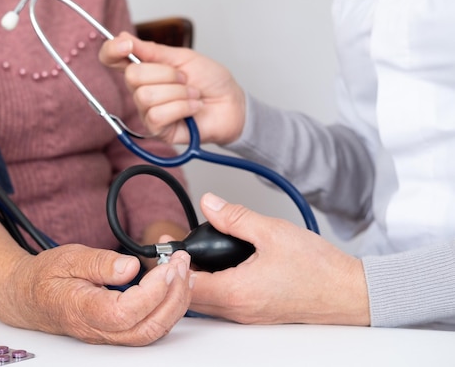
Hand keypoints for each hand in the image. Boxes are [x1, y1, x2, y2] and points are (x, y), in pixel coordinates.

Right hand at [0, 245, 193, 345]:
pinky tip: (173, 286)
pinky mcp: (116, 330)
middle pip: (147, 328)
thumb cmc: (44, 277)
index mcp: (82, 310)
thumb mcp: (68, 257)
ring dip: (175, 303)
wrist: (26, 297)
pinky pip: (148, 327)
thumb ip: (99, 262)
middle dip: (174, 296)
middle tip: (182, 264)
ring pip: (152, 332)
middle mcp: (98, 329)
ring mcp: (108, 334)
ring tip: (183, 271)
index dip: (153, 290)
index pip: (126, 312)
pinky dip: (167, 307)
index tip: (167, 264)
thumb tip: (130, 267)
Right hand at [99, 32, 245, 144]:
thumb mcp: (183, 57)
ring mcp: (147, 111)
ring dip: (178, 93)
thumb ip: (152, 50)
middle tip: (184, 78)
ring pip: (147, 96)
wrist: (231, 103)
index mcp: (145, 68)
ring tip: (193, 94)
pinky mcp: (157, 130)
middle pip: (133, 76)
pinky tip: (192, 108)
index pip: (112, 59)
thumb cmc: (210, 80)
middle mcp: (141, 89)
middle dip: (166, 74)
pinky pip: (158, 115)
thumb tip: (123, 37)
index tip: (125, 45)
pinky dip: (182, 108)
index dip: (111, 50)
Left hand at [187, 193, 369, 325]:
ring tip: (197, 250)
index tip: (170, 242)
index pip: (185, 284)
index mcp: (236, 292)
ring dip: (195, 278)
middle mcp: (237, 310)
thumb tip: (210, 204)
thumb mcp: (272, 232)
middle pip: (190, 296)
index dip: (173, 263)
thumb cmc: (318, 268)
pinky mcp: (256, 313)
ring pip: (205, 302)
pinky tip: (219, 265)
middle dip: (179, 270)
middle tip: (178, 245)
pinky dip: (213, 285)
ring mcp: (246, 315)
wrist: (349, 293)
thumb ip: (235, 217)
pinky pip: (223, 303)